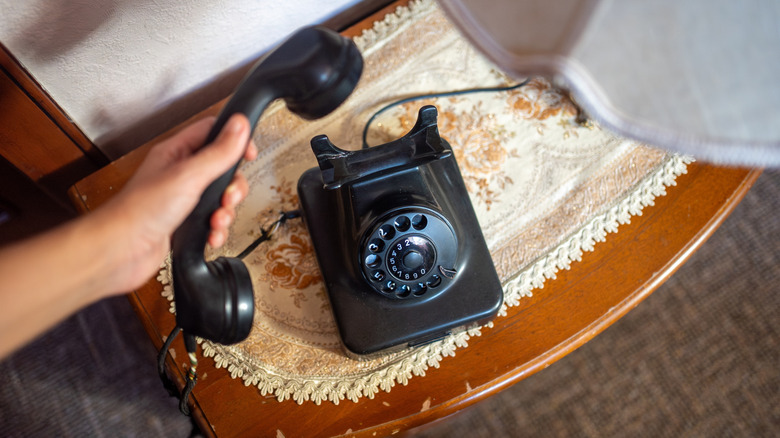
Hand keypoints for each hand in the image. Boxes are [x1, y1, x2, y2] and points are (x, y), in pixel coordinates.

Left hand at [99, 114, 256, 293]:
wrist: (121, 251)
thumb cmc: (141, 210)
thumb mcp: (189, 175)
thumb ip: (218, 152)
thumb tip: (239, 126)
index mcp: (176, 153)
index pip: (212, 132)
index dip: (234, 139)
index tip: (248, 153)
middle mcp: (179, 174)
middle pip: (222, 169)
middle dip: (232, 186)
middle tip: (228, 196)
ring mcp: (181, 199)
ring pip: (219, 198)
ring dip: (225, 212)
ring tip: (217, 219)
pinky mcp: (183, 223)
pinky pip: (211, 221)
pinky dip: (216, 230)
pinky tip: (211, 234)